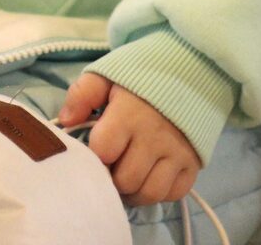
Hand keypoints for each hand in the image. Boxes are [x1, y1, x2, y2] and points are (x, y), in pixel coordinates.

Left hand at [60, 73, 201, 206]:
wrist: (191, 67)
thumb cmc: (143, 73)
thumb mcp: (108, 73)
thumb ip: (83, 94)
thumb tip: (66, 122)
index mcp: (129, 115)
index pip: (102, 154)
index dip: (94, 156)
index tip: (96, 149)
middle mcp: (155, 138)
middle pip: (125, 180)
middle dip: (113, 177)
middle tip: (111, 165)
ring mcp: (177, 153)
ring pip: (149, 194)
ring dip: (134, 191)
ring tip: (127, 176)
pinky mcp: (194, 163)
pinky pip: (174, 194)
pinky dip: (160, 192)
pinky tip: (150, 176)